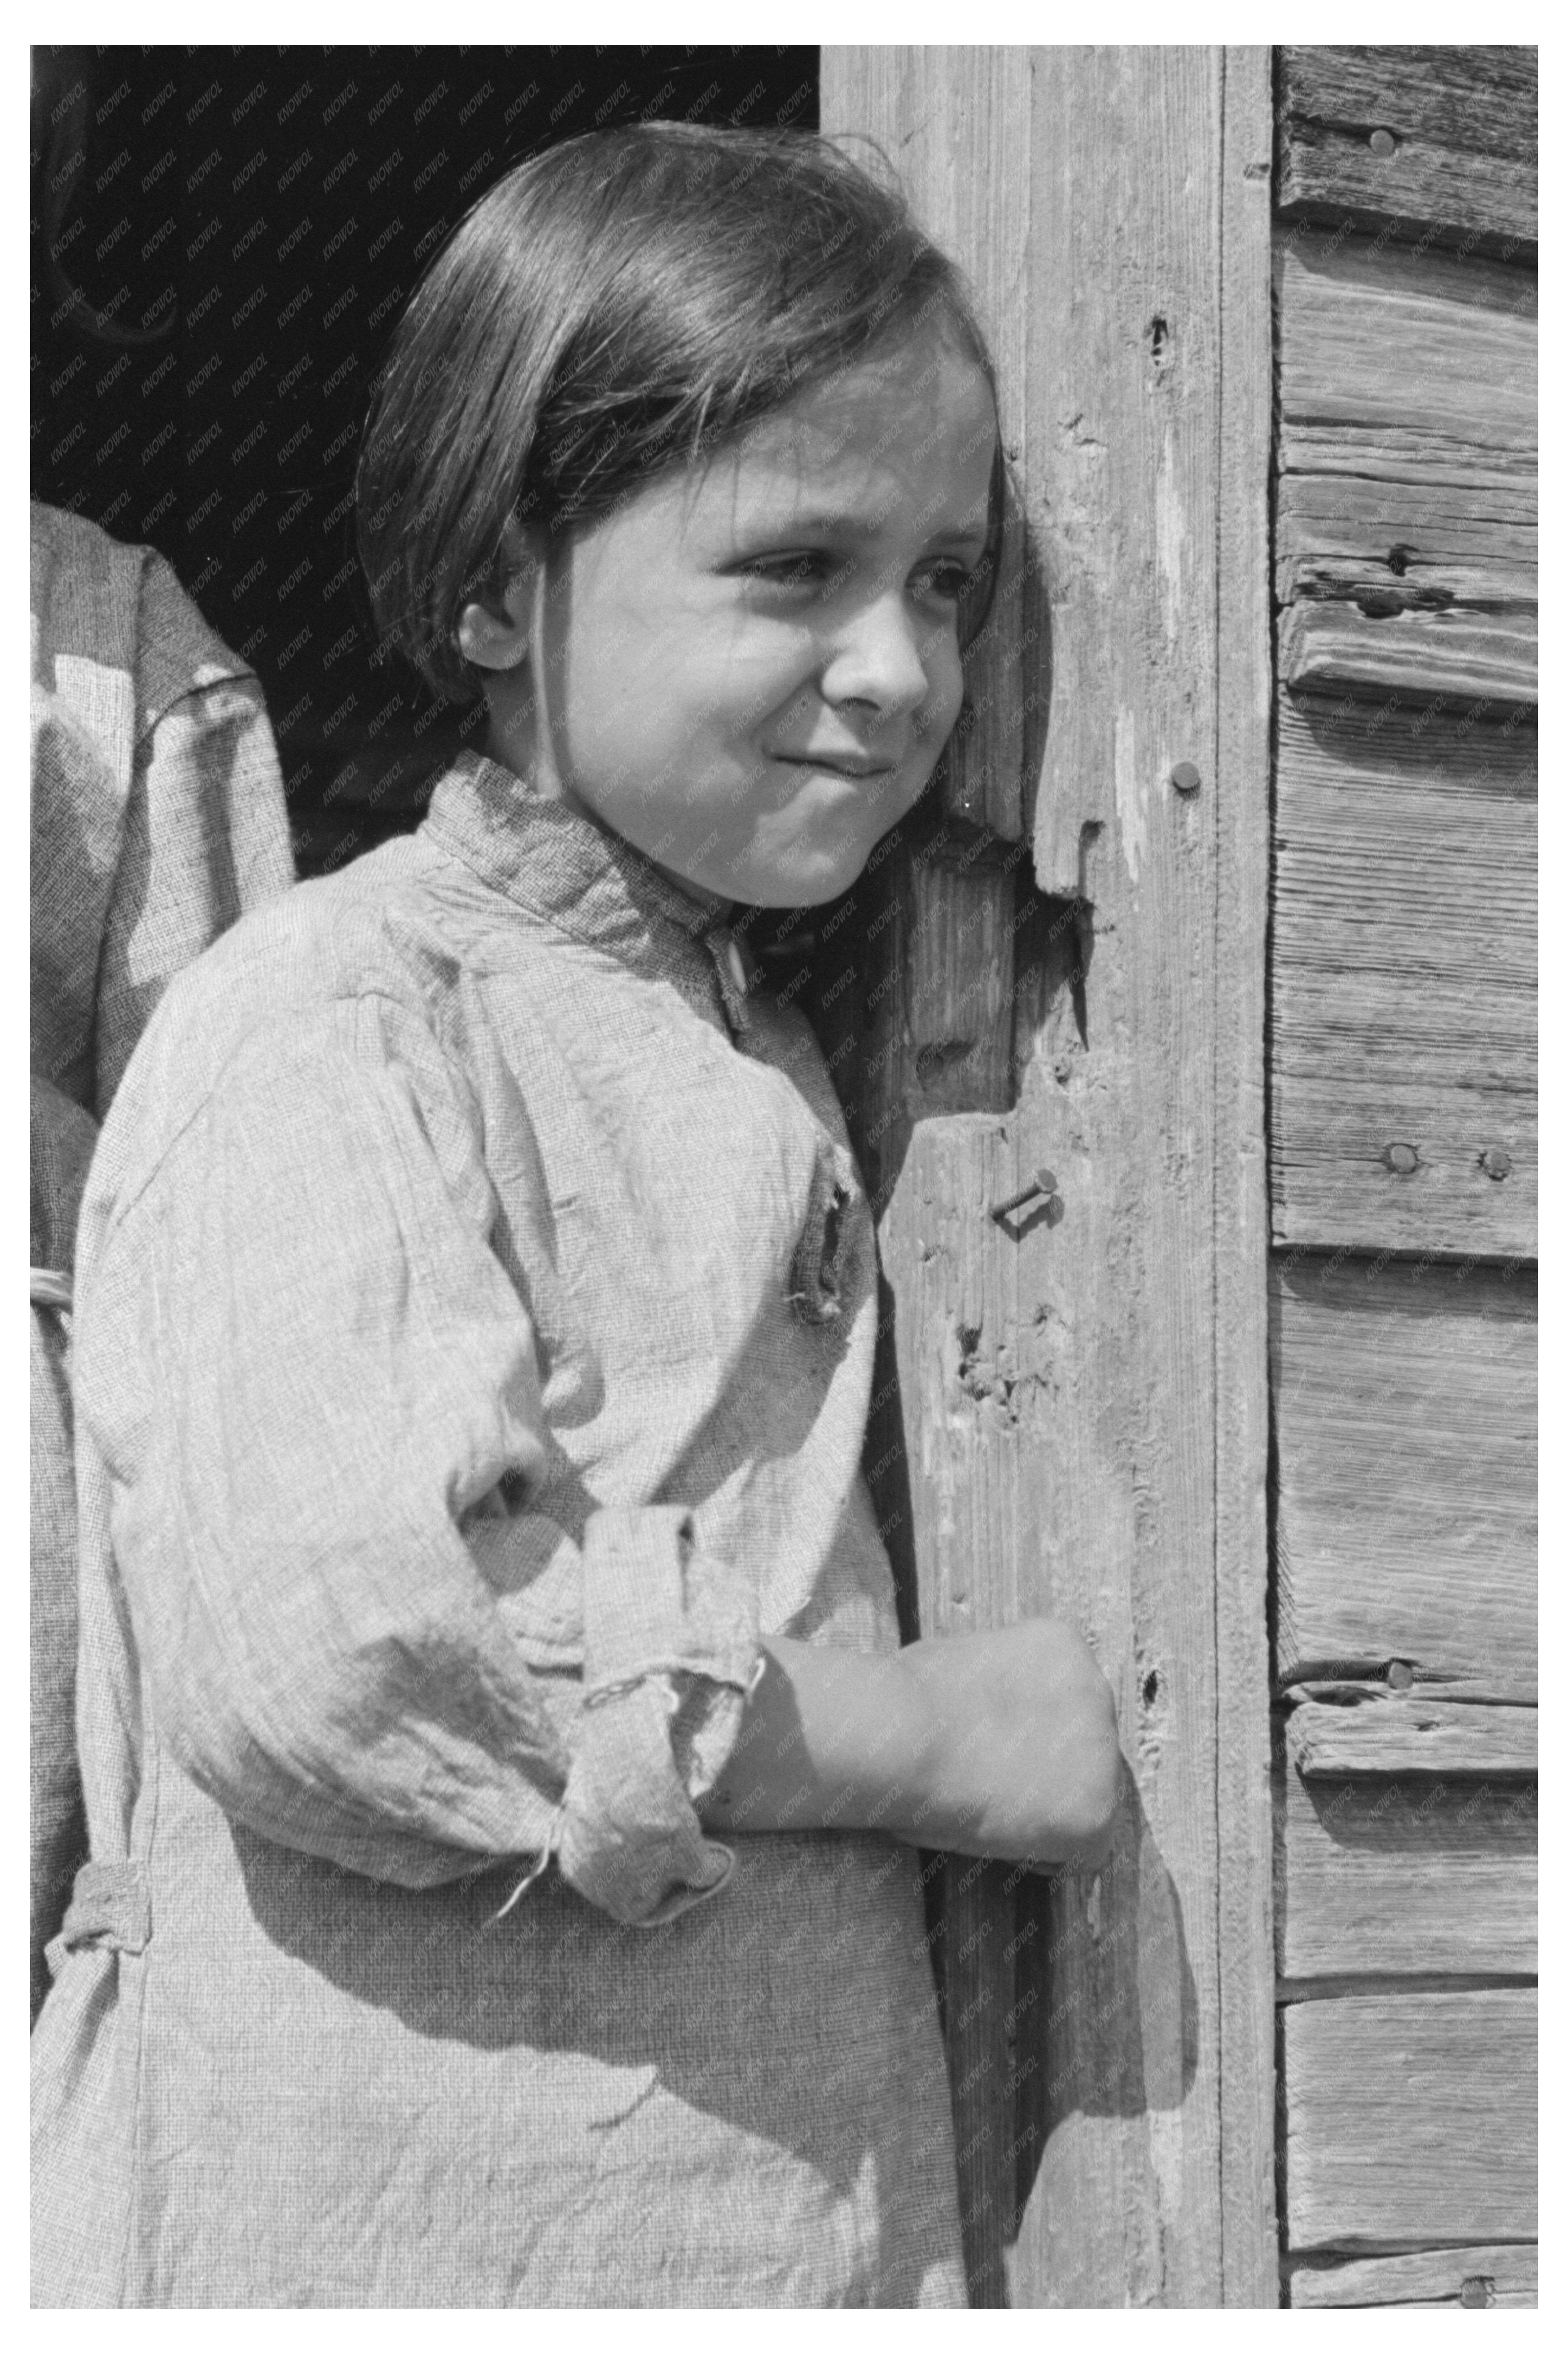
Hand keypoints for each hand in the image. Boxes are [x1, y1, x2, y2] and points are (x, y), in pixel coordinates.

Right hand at [699, 1617, 1119, 1870]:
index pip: (1064, 1705)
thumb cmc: (905, 1701)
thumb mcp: (967, 1665)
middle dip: (1043, 1775)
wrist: (902, 1734)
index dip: (1022, 1738)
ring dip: (1042, 1814)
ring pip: (1085, 1802)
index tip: (982, 1746)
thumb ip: (1005, 1688)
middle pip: (1083, 1752)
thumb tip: (1006, 1721)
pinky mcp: (1100, 1813)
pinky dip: (1045, 1856)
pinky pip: (1084, 1853)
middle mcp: (1099, 1691)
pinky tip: (999, 1833)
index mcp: (1065, 1647)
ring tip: (986, 1804)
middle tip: (985, 1784)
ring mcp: (1105, 1753)